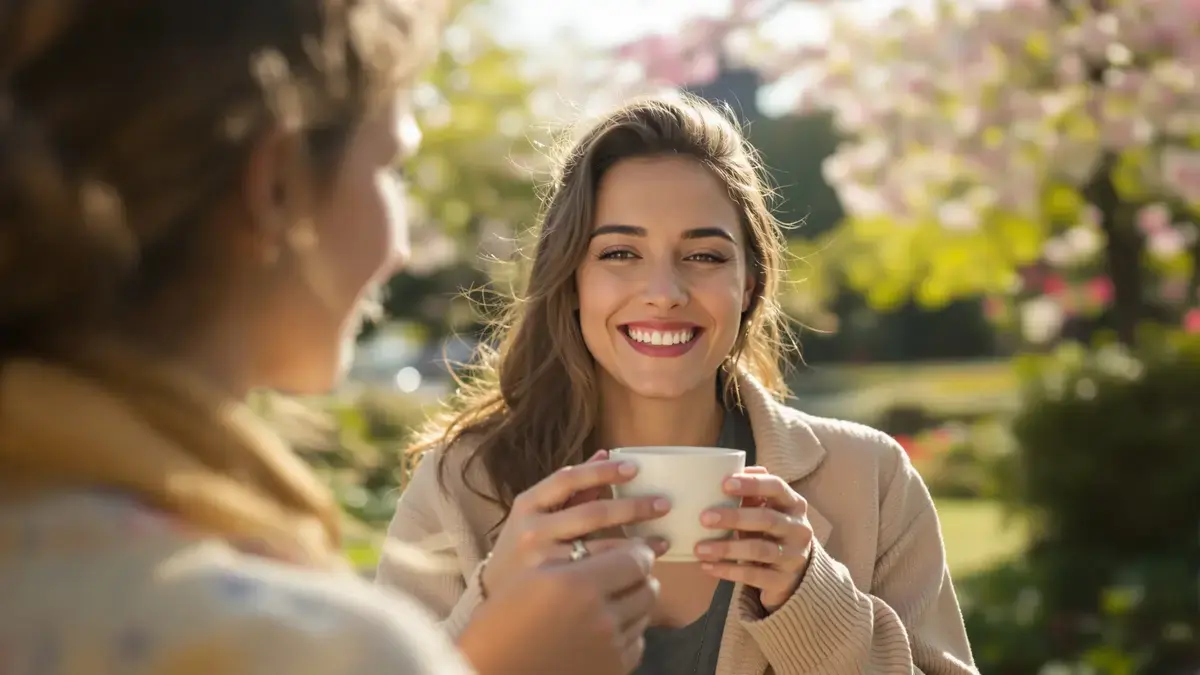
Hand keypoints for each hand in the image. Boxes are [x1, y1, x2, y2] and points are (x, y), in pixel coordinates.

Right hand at [459, 539, 659, 674]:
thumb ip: (575, 552)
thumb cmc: (503, 617)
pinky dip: (628, 630)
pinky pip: (637, 640)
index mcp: (576, 584)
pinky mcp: (612, 670)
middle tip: (630, 570)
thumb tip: (611, 535)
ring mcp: (608, 646)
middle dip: (642, 575)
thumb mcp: (533, 574)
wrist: (490, 670)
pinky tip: (608, 626)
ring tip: (617, 596)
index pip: (633, 558)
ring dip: (635, 600)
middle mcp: (598, 615)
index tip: (636, 546)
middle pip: (647, 585)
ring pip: (645, 613)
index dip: (639, 550)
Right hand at [482, 451, 670, 596]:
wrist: (496, 603)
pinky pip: (600, 582)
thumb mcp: (538, 515)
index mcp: (527, 506)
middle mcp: (532, 532)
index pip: (568, 479)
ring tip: (662, 542)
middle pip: (592, 514)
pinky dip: (626, 575)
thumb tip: (605, 455)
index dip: (603, 471)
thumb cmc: (524, 550)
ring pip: (601, 551)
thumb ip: (571, 490)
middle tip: (664, 504)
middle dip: (633, 507)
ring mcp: (543, 565)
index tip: (636, 468)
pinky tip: (643, 573)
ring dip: (637, 546)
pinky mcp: (554, 595)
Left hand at [694, 466, 813, 611]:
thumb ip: (752, 494)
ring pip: (758, 549)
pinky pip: (754, 575)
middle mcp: (798, 528)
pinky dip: (728, 570)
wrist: (796, 574)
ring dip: (726, 548)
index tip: (725, 484)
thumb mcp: (767, 510)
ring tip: (699, 548)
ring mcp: (793, 556)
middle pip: (766, 519)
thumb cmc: (772, 532)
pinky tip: (707, 567)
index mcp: (794, 503)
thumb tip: (730, 471)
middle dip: (734, 517)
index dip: (752, 484)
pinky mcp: (783, 580)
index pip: (777, 487)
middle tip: (704, 517)